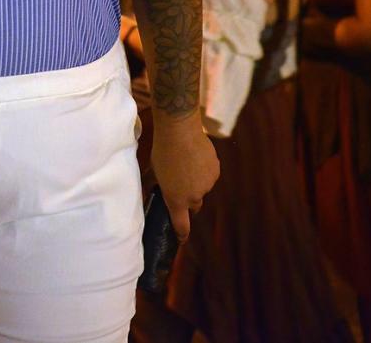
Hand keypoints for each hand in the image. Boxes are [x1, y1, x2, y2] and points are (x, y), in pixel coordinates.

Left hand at [150, 113, 218, 242]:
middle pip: (194, 206)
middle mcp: (194, 196)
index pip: (181, 226)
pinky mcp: (216, 171)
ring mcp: (207, 184)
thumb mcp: (154, 171)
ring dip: (196, 182)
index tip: (181, 239)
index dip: (181, 234)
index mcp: (176, 200)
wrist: (180, 131)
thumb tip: (155, 190)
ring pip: (202, 188)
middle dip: (188, 200)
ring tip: (185, 164)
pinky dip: (204, 171)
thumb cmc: (162, 151)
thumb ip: (157, 185)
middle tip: (180, 186)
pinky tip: (195, 157)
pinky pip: (210, 175)